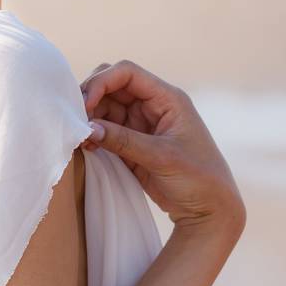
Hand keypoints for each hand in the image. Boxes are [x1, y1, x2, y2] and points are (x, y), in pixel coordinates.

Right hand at [79, 60, 245, 235]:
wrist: (209, 211)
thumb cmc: (198, 179)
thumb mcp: (162, 157)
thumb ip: (124, 141)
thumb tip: (88, 128)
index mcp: (167, 98)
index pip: (127, 73)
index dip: (102, 82)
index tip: (86, 104)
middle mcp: (153, 106)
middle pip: (112, 86)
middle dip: (91, 98)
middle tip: (77, 121)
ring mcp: (141, 124)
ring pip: (105, 108)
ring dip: (90, 119)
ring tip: (81, 139)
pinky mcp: (132, 144)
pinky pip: (106, 130)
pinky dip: (93, 135)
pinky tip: (87, 147)